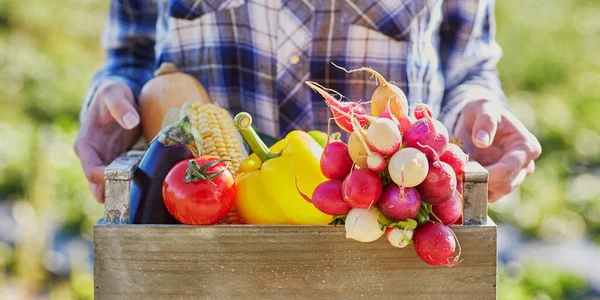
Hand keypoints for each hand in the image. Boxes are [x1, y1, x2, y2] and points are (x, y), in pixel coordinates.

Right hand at [74, 78, 140, 202]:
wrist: (118, 97)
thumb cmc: (112, 94)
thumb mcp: (113, 93)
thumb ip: (120, 105)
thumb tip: (131, 121)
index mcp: (86, 146)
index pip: (91, 172)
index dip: (107, 178)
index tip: (129, 176)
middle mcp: (94, 159)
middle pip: (101, 188)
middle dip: (118, 193)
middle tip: (140, 194)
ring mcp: (108, 164)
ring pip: (114, 189)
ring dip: (128, 193)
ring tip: (148, 192)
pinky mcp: (122, 164)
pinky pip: (127, 181)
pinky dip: (136, 185)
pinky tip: (152, 185)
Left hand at [454, 99, 541, 201]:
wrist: (478, 119)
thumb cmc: (483, 110)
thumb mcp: (483, 108)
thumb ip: (485, 121)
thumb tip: (482, 141)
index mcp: (526, 147)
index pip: (509, 169)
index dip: (486, 174)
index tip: (464, 170)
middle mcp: (525, 166)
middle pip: (504, 185)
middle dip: (479, 182)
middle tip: (456, 174)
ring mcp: (514, 177)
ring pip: (495, 194)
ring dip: (474, 188)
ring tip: (456, 174)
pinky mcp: (499, 184)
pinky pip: (486, 195)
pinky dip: (472, 191)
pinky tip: (459, 180)